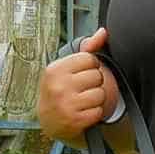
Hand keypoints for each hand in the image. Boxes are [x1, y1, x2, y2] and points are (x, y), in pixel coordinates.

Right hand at [36, 26, 118, 140]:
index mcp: (54, 69)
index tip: (80, 75)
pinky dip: (95, 113)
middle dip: (94, 83)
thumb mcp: (67, 68)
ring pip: (101, 94)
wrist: (50, 121)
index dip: (90, 67)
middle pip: (97, 76)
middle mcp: (57, 86)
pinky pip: (99, 111)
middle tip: (82, 90)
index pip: (89, 59)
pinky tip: (84, 112)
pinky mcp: (74, 121)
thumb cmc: (61, 89)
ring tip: (84, 101)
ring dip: (96, 99)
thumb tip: (104, 32)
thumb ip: (87, 48)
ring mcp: (65, 105)